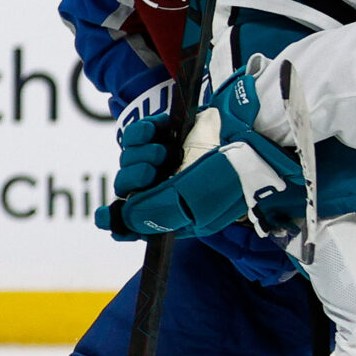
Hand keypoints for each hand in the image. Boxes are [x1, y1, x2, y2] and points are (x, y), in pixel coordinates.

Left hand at [99, 70, 303, 240]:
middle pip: (129, 190)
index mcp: (180, 216)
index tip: (104, 215)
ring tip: (162, 150)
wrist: (251, 134)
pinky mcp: (171, 136)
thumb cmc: (229, 174)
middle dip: (134, 179)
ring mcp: (171, 162)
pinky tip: (156, 131)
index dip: (117, 221)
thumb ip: (153, 213)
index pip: (138, 224)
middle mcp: (172, 191)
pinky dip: (141, 133)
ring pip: (130, 162)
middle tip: (153, 169)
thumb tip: (123, 216)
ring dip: (139, 154)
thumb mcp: (191, 202)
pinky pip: (138, 136)